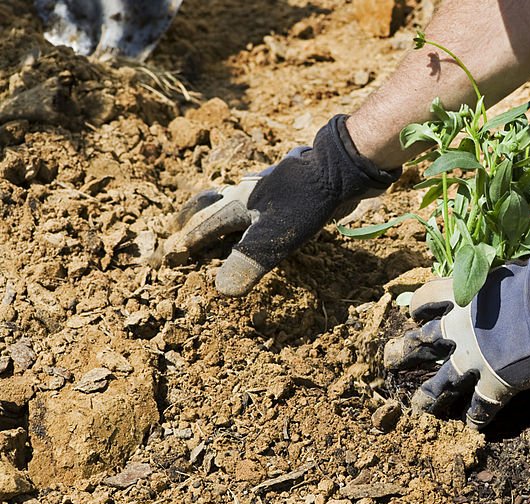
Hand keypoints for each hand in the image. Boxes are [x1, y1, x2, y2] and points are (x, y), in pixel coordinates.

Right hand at [164, 115, 400, 295]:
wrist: (340, 169)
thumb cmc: (305, 201)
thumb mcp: (275, 237)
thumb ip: (248, 261)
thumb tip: (221, 289)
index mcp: (235, 206)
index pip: (203, 228)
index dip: (188, 244)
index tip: (170, 255)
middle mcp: (246, 196)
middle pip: (211, 208)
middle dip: (193, 220)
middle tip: (176, 229)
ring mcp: (267, 193)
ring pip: (234, 204)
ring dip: (220, 215)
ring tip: (213, 226)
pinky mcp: (287, 194)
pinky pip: (259, 206)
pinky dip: (249, 215)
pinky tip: (259, 220)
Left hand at [384, 251, 529, 428]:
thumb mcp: (510, 273)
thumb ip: (497, 287)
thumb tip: (506, 284)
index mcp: (464, 296)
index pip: (427, 299)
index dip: (419, 308)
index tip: (415, 316)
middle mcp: (461, 329)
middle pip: (422, 342)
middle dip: (404, 352)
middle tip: (391, 360)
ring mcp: (475, 360)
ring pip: (441, 383)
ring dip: (429, 396)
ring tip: (419, 405)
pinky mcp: (496, 384)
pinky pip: (480, 408)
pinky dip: (475, 418)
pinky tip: (473, 425)